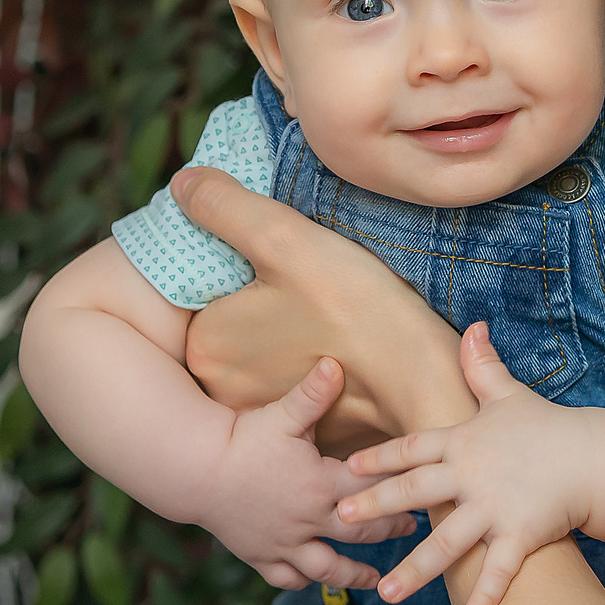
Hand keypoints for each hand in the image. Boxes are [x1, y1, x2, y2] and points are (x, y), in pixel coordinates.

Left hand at [175, 168, 470, 441]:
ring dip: (284, 323)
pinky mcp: (302, 422)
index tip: (272, 250)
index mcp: (205, 346)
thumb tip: (182, 183)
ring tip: (325, 304)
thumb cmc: (356, 308)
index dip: (233, 259)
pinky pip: (292, 375)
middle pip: (229, 318)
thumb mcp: (285, 239)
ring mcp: (262, 411)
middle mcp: (222, 388)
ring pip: (262, 346)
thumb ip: (225, 206)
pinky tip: (338, 334)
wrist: (422, 378)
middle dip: (257, 293)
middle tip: (303, 276)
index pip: (199, 287)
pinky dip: (309, 352)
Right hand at [198, 357, 417, 589]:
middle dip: (389, 529)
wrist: (195, 469)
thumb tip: (337, 364)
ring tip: (378, 580)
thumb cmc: (241, 439)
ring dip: (355, 574)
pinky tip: (313, 581)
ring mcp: (284, 543)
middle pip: (360, 531)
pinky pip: (286, 577)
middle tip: (413, 528)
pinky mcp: (259, 555)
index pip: (373, 487)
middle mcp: (308, 520)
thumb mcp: (281, 414)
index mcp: (321, 485)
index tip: (425, 488)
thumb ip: (313, 394)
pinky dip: (302, 581)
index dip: (401, 486)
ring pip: (327, 567)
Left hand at [340, 324, 597, 604]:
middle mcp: (473, 476)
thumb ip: (482, 367)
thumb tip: (471, 327)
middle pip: (416, 493)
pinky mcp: (522, 535)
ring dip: (415, 571)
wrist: (594, 457)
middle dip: (376, 506)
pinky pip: (500, 571)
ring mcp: (496, 508)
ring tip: (384, 593)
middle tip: (339, 519)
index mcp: (464, 443)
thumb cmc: (548, 428)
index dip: (380, 457)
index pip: (413, 448)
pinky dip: (486, 597)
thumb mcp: (509, 395)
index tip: (347, 467)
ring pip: (447, 543)